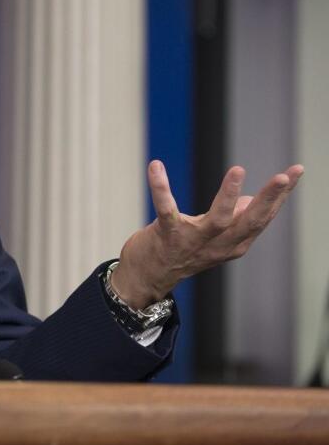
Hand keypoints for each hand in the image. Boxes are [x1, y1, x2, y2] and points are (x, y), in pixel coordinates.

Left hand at [112, 160, 303, 308]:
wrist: (147, 278)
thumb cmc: (183, 251)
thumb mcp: (214, 239)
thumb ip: (234, 221)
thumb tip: (249, 200)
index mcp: (234, 243)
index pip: (263, 217)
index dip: (280, 196)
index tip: (296, 171)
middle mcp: (218, 244)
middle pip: (250, 221)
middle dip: (269, 199)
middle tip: (284, 177)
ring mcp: (193, 241)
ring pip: (218, 220)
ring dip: (229, 195)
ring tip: (238, 170)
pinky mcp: (167, 235)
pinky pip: (166, 209)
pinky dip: (161, 187)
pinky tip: (156, 166)